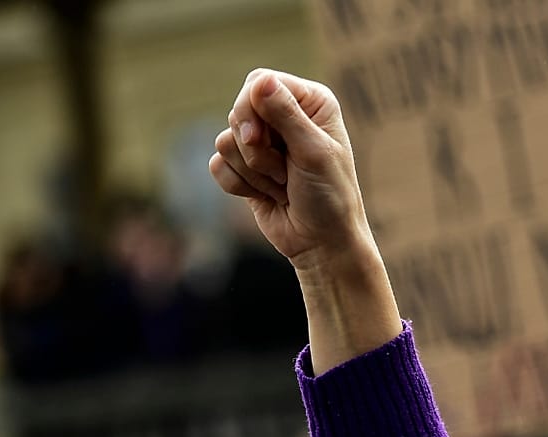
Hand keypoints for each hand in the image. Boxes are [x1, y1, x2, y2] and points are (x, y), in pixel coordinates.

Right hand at [210, 69, 398, 371]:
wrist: (322, 244)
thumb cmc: (329, 197)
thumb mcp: (313, 153)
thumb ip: (286, 115)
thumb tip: (260, 81)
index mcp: (310, 103)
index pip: (259, 82)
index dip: (250, 108)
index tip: (259, 136)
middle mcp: (285, 117)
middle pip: (237, 111)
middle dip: (256, 149)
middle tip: (286, 171)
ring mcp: (263, 143)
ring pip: (225, 142)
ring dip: (255, 173)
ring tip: (284, 186)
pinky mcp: (245, 168)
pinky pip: (217, 166)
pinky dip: (241, 186)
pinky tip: (269, 197)